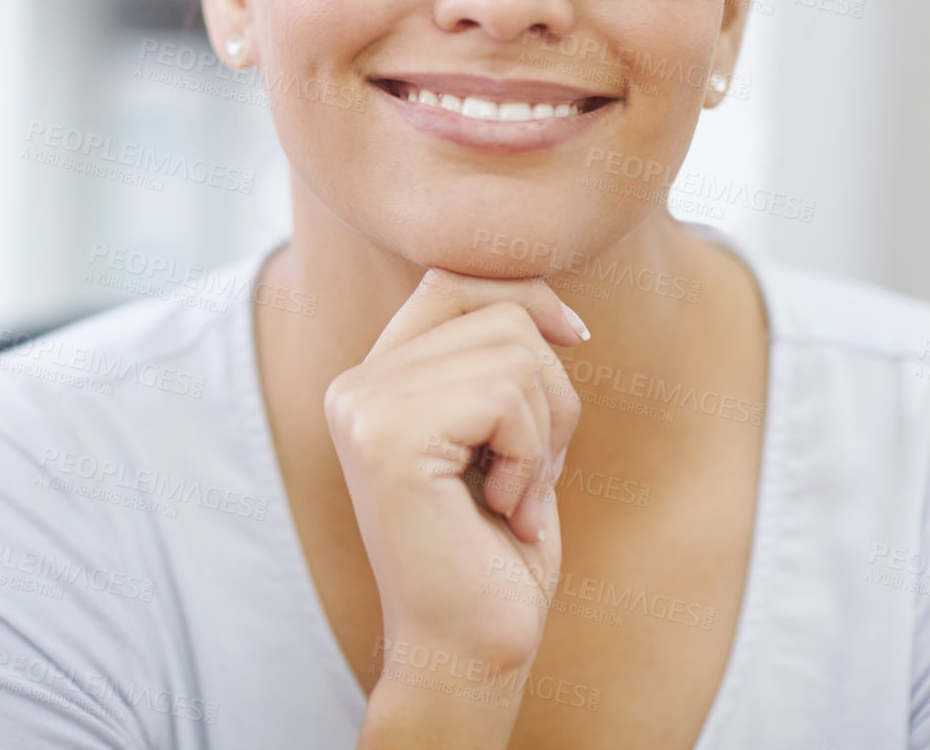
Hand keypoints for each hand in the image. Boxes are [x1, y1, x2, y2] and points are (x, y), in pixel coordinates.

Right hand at [325, 267, 585, 690]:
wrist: (468, 649)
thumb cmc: (494, 553)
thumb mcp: (501, 438)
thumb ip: (494, 365)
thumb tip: (546, 301)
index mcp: (372, 381)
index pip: (450, 281)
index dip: (525, 294)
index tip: (575, 339)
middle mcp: (355, 384)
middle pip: (497, 314)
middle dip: (550, 394)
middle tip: (533, 475)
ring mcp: (364, 407)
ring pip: (512, 352)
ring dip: (545, 434)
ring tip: (517, 497)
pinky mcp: (387, 438)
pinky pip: (504, 397)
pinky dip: (532, 459)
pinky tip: (504, 511)